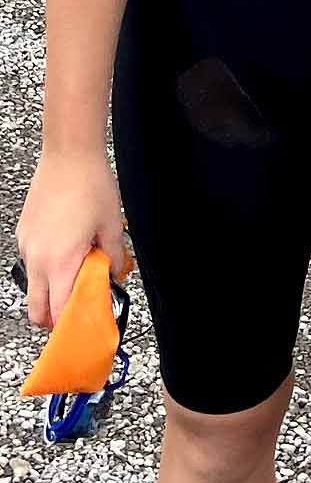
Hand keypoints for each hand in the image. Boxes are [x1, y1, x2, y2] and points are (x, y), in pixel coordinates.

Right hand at [16, 151, 126, 329]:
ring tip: (77, 274)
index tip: (84, 328)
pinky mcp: (24, 233)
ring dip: (52, 290)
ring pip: (34, 285)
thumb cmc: (90, 185)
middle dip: (55, 318)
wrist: (69, 154)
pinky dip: (47, 267)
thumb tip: (114, 272)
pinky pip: (32, 262)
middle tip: (76, 312)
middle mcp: (38, 258)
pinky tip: (67, 251)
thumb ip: (113, 257)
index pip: (60, 312)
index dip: (71, 326)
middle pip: (37, 309)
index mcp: (61, 262)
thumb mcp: (112, 225)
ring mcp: (27, 246)